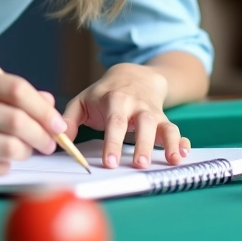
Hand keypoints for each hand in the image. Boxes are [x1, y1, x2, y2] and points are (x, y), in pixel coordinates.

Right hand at [0, 65, 66, 176]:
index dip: (44, 110)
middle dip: (42, 136)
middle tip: (49, 143)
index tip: (58, 124)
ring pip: (8, 149)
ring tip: (25, 150)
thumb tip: (49, 105)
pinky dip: (5, 165)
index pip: (18, 91)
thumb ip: (12, 91)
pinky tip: (2, 158)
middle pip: (17, 122)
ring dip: (26, 152)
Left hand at [62, 62, 189, 168]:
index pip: (114, 121)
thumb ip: (69, 119)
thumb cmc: (104, 94)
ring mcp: (153, 112)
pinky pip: (176, 130)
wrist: (133, 74)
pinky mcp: (164, 119)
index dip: (112, 142)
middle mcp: (137, 105)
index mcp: (114, 100)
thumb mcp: (83, 100)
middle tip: (139, 165)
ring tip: (170, 160)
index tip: (109, 163)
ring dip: (168, 143)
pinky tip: (182, 155)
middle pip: (143, 123)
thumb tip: (59, 140)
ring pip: (164, 126)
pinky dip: (181, 142)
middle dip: (142, 145)